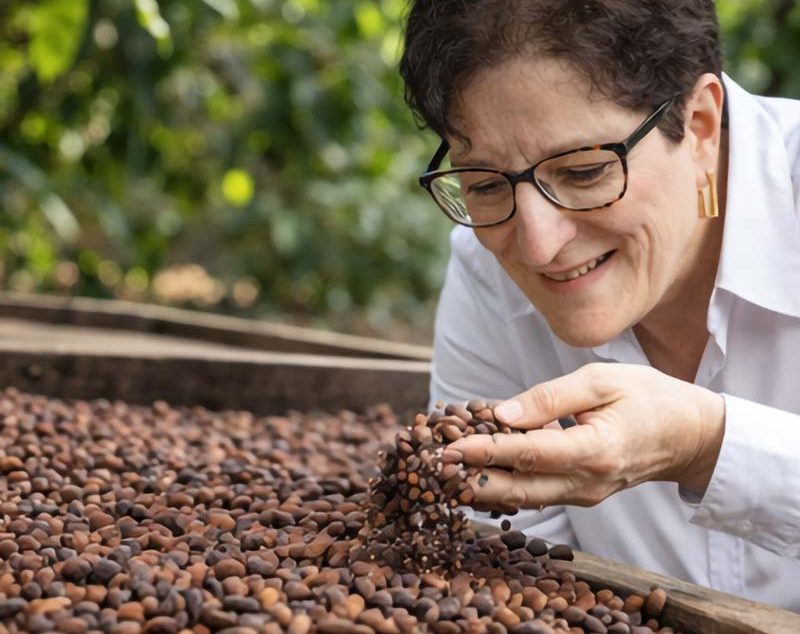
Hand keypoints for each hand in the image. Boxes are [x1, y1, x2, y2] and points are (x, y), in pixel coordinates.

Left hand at [442, 363, 724, 512]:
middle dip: (470, 480)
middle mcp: (587, 482)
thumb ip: (550, 398)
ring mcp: (585, 495)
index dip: (484, 452)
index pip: (528, 454)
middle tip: (430, 470)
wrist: (690, 434)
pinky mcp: (581, 495)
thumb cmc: (648, 398)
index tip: (446, 448)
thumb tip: (501, 414)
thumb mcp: (601, 381)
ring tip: (442, 475)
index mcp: (596, 450)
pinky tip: (476, 474)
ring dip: (481, 489)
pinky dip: (504, 487)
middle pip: (518, 490)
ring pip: (524, 500)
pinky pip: (536, 496)